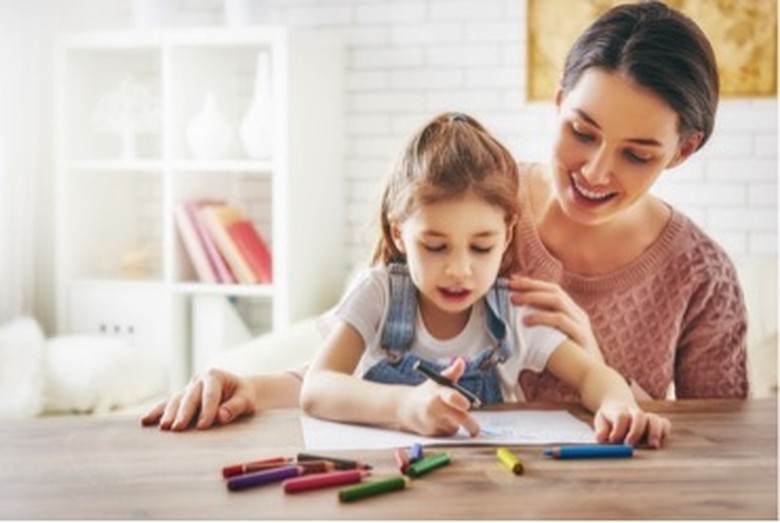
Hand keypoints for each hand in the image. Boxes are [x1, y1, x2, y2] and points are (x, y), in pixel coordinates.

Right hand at [140, 368, 257, 430]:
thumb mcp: (247, 400)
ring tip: (163, 428)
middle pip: (189, 397)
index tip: (203, 426)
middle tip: (177, 428)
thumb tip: (221, 416)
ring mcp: (188, 389)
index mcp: (215, 376)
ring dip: (168, 414)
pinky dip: (156, 412)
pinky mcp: (181, 398)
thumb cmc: (244, 396)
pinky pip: (167, 405)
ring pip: (176, 401)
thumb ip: (235, 407)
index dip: (207, 410)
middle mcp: (198, 380)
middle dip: (183, 413)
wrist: (239, 391)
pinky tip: (145, 421)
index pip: (210, 394)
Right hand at [397, 358, 480, 436]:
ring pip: (454, 426)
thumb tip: (461, 361)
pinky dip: (448, 428)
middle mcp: (434, 408)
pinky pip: (447, 433)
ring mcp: (432, 422)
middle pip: (459, 418)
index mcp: (438, 393)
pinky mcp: (431, 433)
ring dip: (456, 423)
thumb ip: (452, 372)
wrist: (407, 407)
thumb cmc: (429, 392)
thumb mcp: (438, 380)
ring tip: (445, 414)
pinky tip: (438, 422)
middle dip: (471, 425)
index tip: (467, 405)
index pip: (450, 396)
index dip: (459, 400)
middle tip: (476, 431)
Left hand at [508, 275, 602, 360]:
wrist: (595, 379)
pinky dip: (541, 318)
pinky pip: (560, 321)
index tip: (513, 280)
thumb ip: (543, 328)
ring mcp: (581, 323)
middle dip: (530, 285)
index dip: (533, 283)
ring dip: (533, 297)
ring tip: (514, 300)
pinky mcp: (581, 335)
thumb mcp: (555, 339)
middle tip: (510, 285)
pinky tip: (526, 321)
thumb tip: (517, 321)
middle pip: (554, 290)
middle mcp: (578, 314)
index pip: (552, 289)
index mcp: (573, 312)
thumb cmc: (570, 361)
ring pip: (557, 300)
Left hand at [593, 401, 670, 447]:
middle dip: (636, 431)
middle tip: (629, 444)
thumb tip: (600, 438)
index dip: (618, 428)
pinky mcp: (656, 423)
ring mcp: (646, 417)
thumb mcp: (601, 421)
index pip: (621, 416)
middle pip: (639, 416)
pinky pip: (665, 424)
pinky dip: (664, 431)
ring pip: (655, 419)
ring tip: (652, 445)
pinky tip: (659, 441)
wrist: (618, 406)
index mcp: (619, 411)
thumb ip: (601, 429)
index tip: (612, 439)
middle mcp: (634, 413)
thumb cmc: (608, 418)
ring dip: (655, 432)